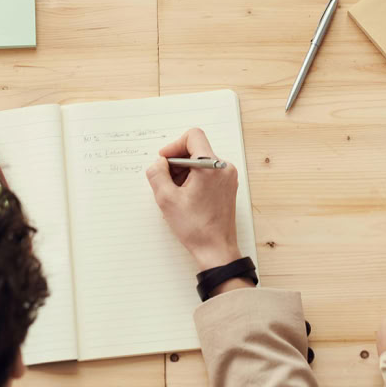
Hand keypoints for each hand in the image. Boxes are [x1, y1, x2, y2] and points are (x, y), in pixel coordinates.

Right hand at [145, 128, 241, 271]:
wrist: (216, 250)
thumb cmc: (196, 228)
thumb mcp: (166, 199)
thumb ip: (157, 174)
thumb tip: (159, 163)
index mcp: (211, 167)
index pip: (193, 136)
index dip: (174, 145)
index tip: (165, 161)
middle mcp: (223, 168)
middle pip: (196, 150)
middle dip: (177, 163)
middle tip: (167, 183)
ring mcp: (228, 177)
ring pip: (201, 162)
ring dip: (184, 173)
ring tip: (177, 195)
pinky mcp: (227, 187)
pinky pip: (208, 173)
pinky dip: (194, 180)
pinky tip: (187, 199)